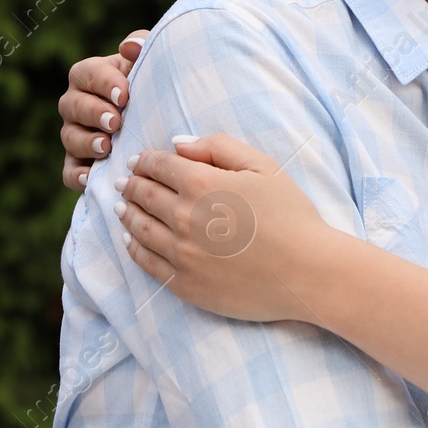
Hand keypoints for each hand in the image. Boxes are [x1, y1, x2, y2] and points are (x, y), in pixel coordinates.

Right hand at [59, 30, 147, 188]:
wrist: (161, 118)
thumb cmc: (153, 83)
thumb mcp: (150, 61)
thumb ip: (141, 45)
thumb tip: (129, 47)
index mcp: (91, 75)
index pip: (87, 74)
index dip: (104, 84)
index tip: (125, 96)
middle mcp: (77, 103)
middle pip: (73, 106)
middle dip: (94, 113)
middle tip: (115, 122)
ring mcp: (75, 134)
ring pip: (69, 138)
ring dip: (86, 142)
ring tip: (106, 147)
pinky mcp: (79, 163)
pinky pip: (69, 171)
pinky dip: (77, 175)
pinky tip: (90, 177)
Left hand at [115, 134, 341, 322]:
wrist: (306, 273)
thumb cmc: (291, 215)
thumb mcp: (263, 166)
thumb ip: (218, 147)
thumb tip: (178, 144)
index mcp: (201, 183)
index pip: (158, 166)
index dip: (144, 161)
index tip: (138, 160)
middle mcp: (183, 217)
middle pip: (143, 195)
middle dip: (131, 184)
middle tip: (123, 182)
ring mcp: (181, 253)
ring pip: (139, 227)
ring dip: (127, 213)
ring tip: (121, 207)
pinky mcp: (184, 283)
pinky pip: (147, 262)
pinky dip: (133, 247)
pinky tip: (131, 240)